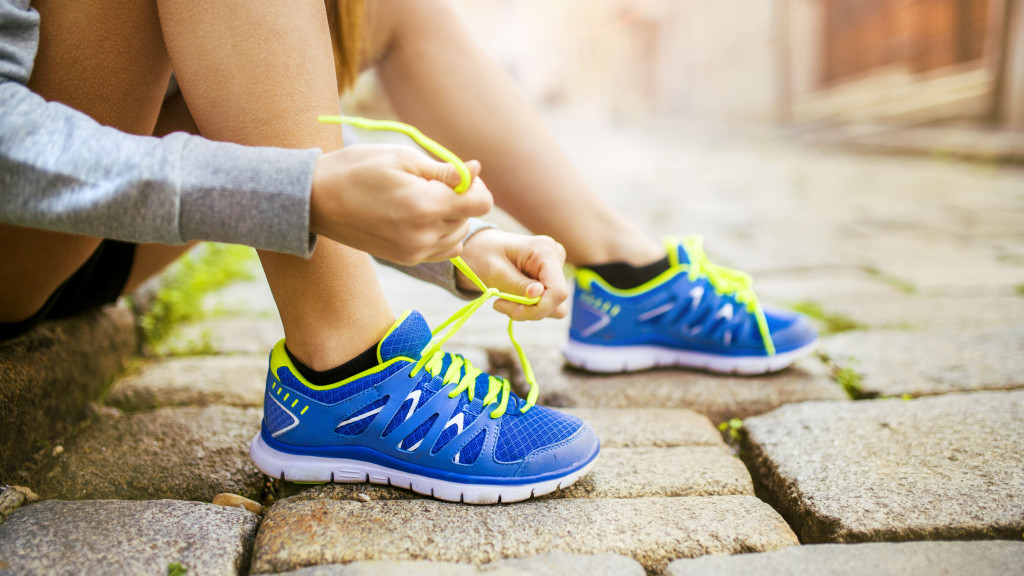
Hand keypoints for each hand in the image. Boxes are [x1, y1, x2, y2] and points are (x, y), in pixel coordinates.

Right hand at [309, 144, 492, 264]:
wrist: (317, 199)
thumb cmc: (358, 169)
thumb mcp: (402, 158)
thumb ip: (445, 169)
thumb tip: (477, 171)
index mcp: (425, 206)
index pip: (482, 202)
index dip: (475, 185)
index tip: (457, 175)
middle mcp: (424, 235)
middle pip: (470, 217)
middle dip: (460, 198)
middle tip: (429, 183)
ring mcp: (415, 252)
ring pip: (459, 234)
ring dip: (451, 217)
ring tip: (420, 200)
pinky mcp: (407, 259)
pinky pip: (445, 250)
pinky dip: (442, 234)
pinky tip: (421, 219)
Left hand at [457, 229, 568, 320]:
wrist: (479, 248)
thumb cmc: (483, 255)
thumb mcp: (495, 271)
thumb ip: (517, 284)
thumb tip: (538, 294)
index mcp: (546, 251)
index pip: (558, 292)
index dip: (540, 308)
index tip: (513, 312)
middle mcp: (556, 258)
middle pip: (556, 302)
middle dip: (529, 310)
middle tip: (500, 304)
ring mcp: (555, 269)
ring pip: (553, 307)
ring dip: (528, 310)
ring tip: (504, 300)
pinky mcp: (550, 280)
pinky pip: (547, 305)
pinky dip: (529, 308)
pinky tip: (512, 297)